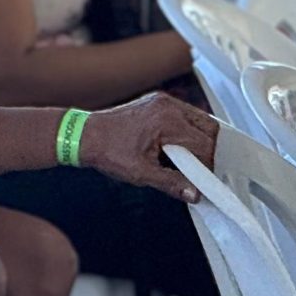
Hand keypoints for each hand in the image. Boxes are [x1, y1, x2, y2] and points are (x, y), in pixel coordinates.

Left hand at [77, 93, 217, 202]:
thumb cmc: (107, 151)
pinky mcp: (158, 103)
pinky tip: (185, 150)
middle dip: (212, 152)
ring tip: (197, 164)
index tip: (211, 181)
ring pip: (199, 120)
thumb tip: (195, 193)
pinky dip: (190, 132)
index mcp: (167, 120)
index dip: (211, 165)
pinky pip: (185, 116)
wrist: (84, 135)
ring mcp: (163, 102)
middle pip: (208, 128)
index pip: (204, 144)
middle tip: (208, 173)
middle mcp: (168, 106)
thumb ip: (172, 183)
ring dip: (202, 141)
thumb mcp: (141, 173)